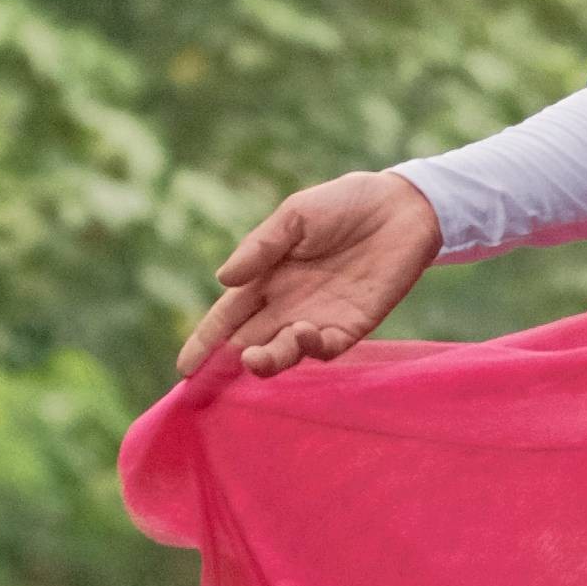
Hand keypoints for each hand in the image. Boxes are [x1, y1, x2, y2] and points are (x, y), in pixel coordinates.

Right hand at [175, 171, 443, 380]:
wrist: (401, 205)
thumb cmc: (343, 205)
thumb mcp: (294, 216)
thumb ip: (261, 247)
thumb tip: (223, 278)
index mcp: (266, 279)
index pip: (227, 317)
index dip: (205, 343)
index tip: (184, 369)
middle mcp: (288, 305)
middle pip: (250, 342)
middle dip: (228, 364)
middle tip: (212, 380)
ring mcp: (319, 318)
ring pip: (285, 351)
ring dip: (269, 359)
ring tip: (255, 359)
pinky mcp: (354, 324)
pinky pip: (328, 347)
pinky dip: (313, 347)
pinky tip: (305, 334)